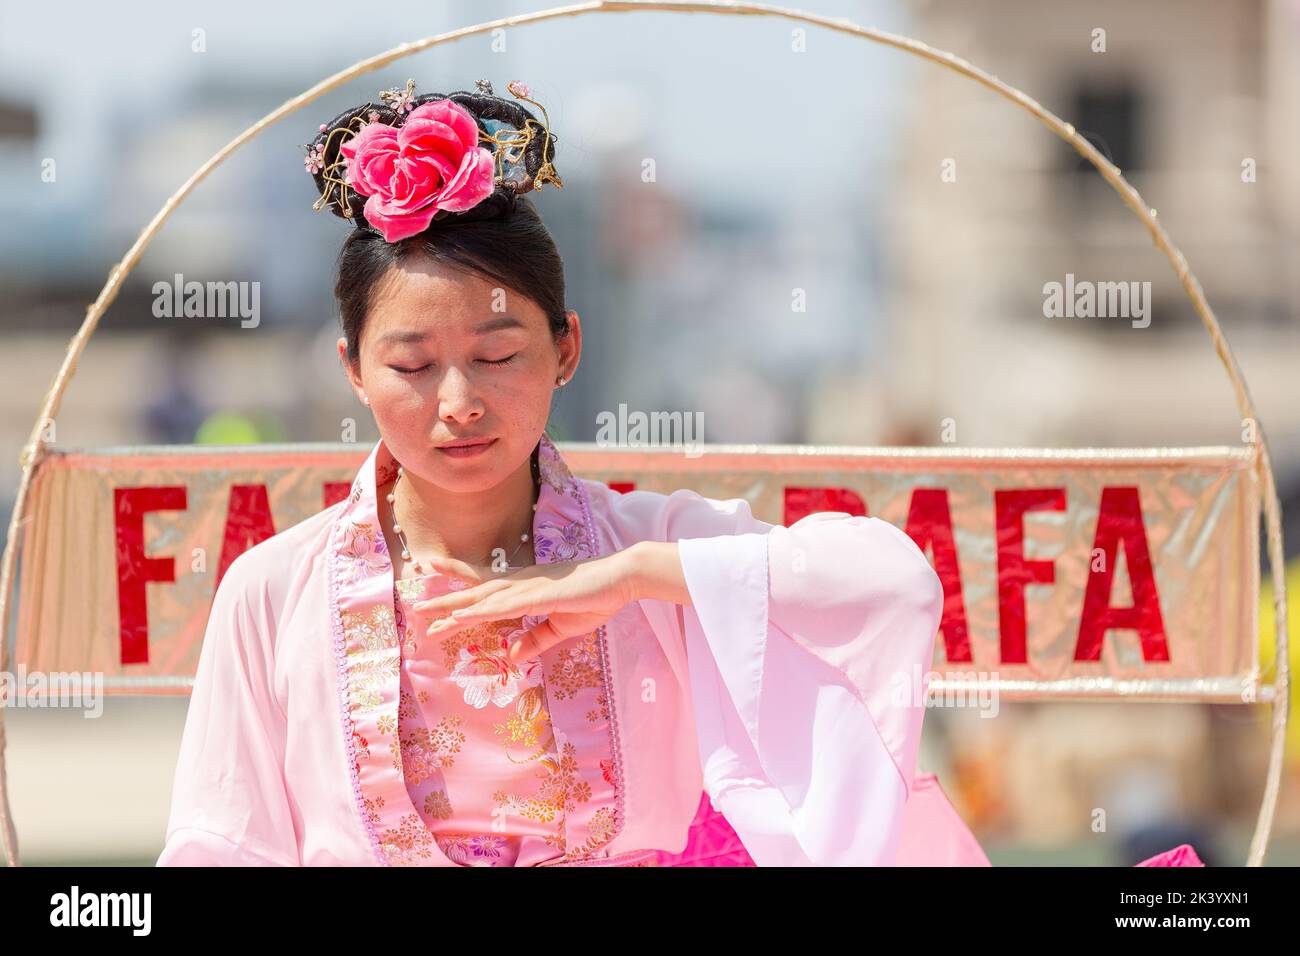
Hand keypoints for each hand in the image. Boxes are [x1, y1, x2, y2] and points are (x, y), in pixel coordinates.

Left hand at [408, 549, 640, 664]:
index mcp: (526, 589)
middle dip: (446, 599)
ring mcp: (529, 587)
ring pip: (483, 598)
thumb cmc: (595, 598)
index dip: (459, 585)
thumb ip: (535, 640)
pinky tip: (465, 614)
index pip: (486, 585)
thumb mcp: (561, 628)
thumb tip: (511, 655)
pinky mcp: (540, 595)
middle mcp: (522, 584)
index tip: (435, 585)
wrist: (621, 579)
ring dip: (454, 606)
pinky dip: (482, 609)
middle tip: (417, 605)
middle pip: (476, 590)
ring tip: (428, 612)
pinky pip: (505, 605)